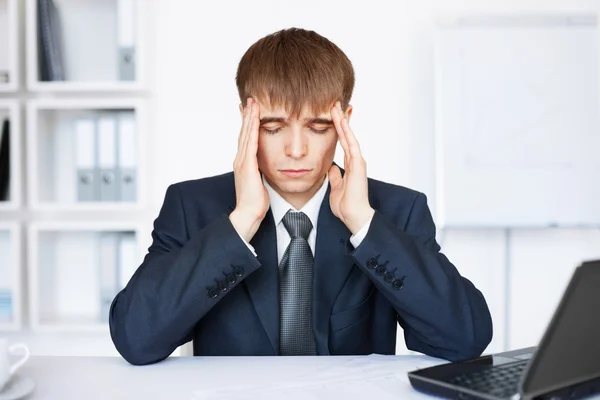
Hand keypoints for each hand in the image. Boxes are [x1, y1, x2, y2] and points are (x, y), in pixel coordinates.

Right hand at [229, 98, 269, 241]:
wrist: (248, 214)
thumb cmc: (256, 203)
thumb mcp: (260, 182)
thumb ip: (262, 171)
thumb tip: (267, 166)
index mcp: (244, 163)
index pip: (246, 138)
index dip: (248, 123)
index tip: (251, 110)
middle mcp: (241, 160)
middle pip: (244, 132)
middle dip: (247, 115)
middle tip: (249, 100)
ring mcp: (242, 162)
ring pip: (246, 135)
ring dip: (249, 118)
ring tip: (252, 103)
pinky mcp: (247, 166)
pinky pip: (250, 144)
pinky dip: (252, 130)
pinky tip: (255, 120)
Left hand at [328, 102, 374, 234]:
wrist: (354, 216)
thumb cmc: (346, 206)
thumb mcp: (336, 187)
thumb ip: (334, 176)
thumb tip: (331, 168)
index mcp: (350, 165)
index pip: (342, 142)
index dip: (337, 129)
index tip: (331, 116)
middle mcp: (355, 160)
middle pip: (346, 135)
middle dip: (340, 120)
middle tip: (334, 104)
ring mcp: (358, 161)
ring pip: (349, 136)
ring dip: (342, 121)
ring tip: (335, 106)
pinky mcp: (358, 164)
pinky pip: (351, 144)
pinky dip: (346, 132)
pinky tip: (341, 121)